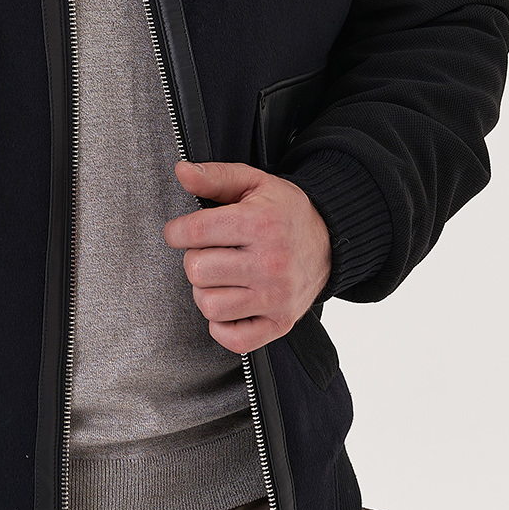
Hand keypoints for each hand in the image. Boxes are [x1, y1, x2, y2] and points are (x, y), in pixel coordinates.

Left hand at [164, 160, 331, 354]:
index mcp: (260, 224)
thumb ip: (215, 177)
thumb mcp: (253, 183)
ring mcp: (276, 296)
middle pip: (196, 270)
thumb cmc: (286, 212)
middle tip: (211, 252)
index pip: (195, 232)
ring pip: (209, 304)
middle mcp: (270, 262)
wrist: (332, 239)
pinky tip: (231, 303)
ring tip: (221, 277)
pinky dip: (223, 325)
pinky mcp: (281, 322)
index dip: (176, 232)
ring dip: (207, 291)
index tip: (180, 232)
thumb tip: (182, 171)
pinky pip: (233, 338)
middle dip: (196, 258)